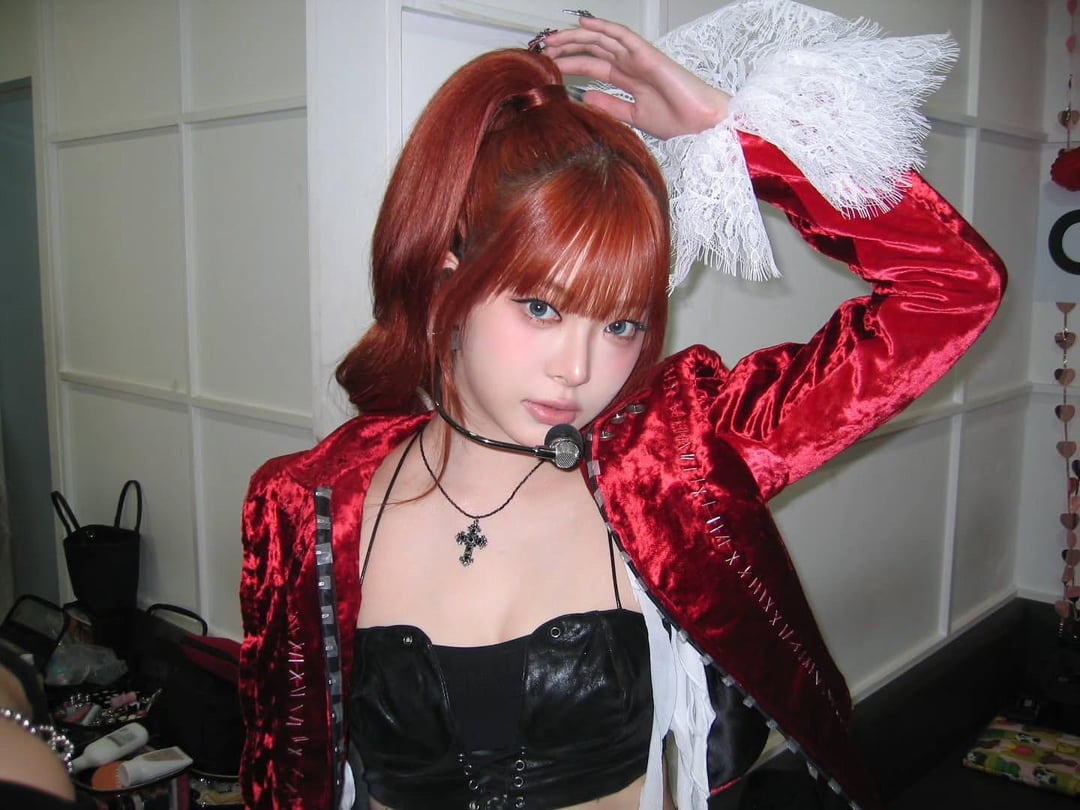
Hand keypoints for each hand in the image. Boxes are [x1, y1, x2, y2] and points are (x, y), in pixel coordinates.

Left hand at [543, 16, 729, 140]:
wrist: (702, 125)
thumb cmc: (679, 122)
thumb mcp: (634, 117)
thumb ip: (611, 105)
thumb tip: (585, 97)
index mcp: (629, 80)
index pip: (592, 66)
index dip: (570, 64)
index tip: (548, 68)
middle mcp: (632, 65)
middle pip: (593, 50)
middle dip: (568, 48)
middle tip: (544, 50)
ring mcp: (640, 58)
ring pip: (603, 41)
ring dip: (578, 38)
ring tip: (554, 38)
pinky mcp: (648, 55)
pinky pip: (624, 37)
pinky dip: (604, 28)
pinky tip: (585, 25)